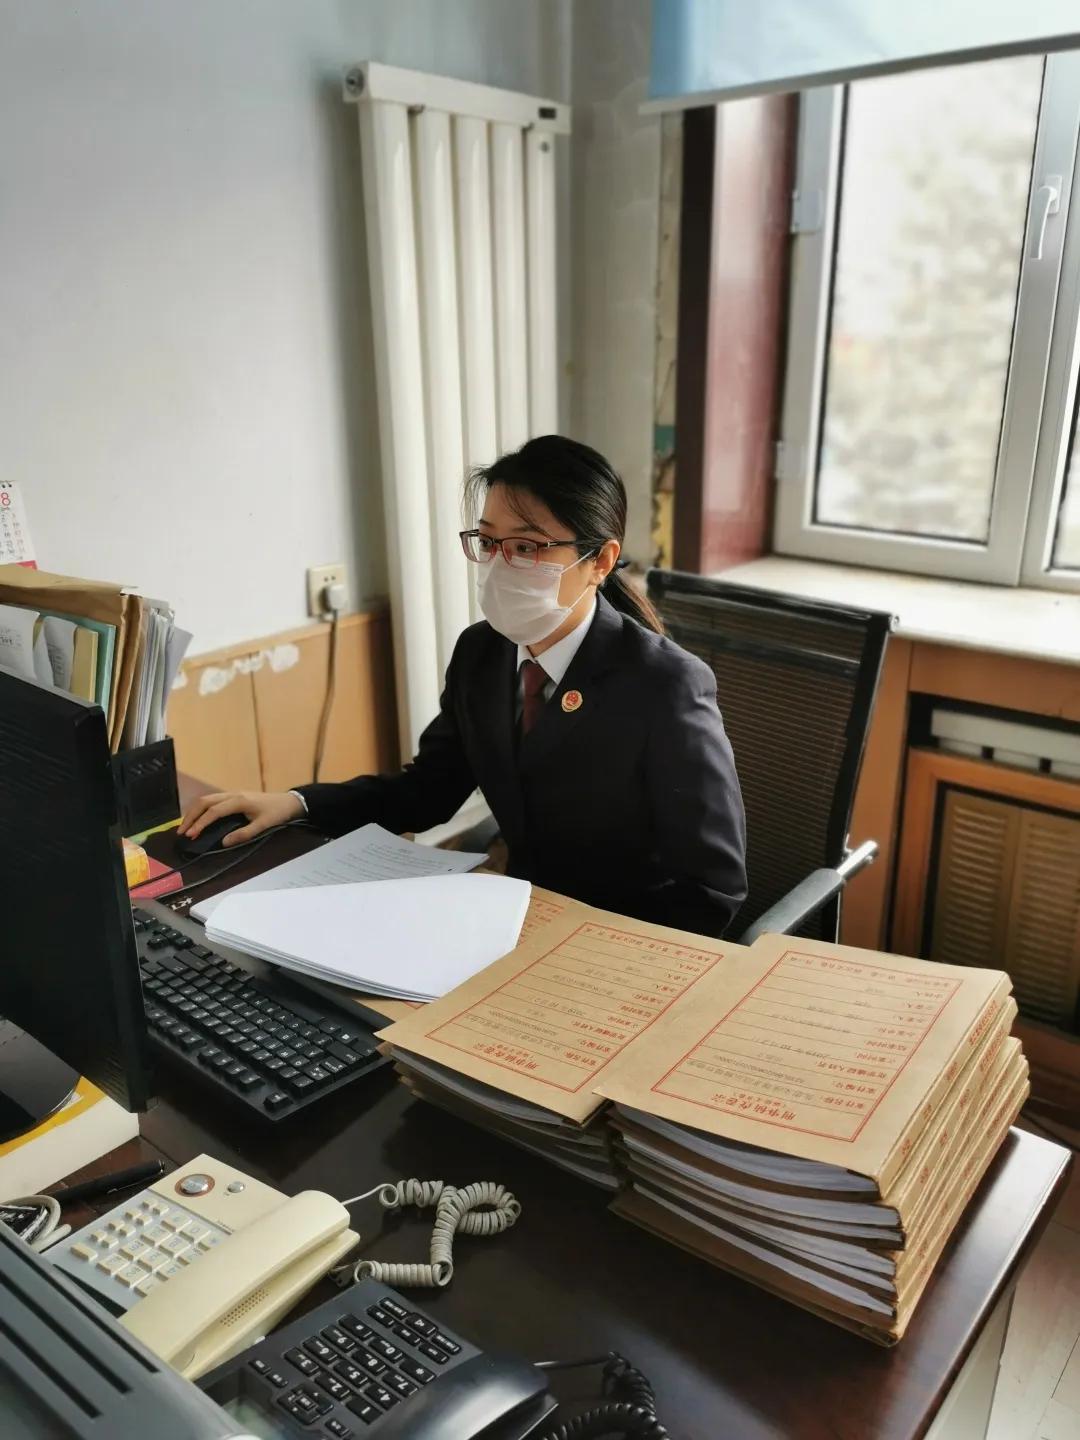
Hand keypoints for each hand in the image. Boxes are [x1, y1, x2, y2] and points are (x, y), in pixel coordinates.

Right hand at [177, 790, 303, 846]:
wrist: (289, 801)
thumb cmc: (277, 813)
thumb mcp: (263, 826)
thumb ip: (244, 834)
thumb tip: (223, 843)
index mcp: (239, 801)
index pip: (214, 811)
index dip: (200, 823)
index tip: (190, 835)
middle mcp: (232, 794)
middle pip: (205, 801)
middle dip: (191, 816)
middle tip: (181, 832)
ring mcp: (232, 793)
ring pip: (207, 799)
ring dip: (194, 811)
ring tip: (185, 826)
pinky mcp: (233, 796)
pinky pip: (212, 800)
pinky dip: (201, 808)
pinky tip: (198, 818)